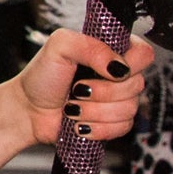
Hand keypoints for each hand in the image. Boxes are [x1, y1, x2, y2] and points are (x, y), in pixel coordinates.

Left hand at [16, 28, 154, 146]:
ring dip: (94, 111)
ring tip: (73, 107)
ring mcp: (118, 100)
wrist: (29, 110)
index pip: (143, 53)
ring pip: (129, 109)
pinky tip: (79, 123)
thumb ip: (90, 46)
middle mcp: (118, 75)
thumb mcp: (60, 47)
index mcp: (111, 51)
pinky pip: (123, 128)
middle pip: (137, 84)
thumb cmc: (42, 76)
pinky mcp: (114, 123)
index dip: (128, 64)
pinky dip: (97, 128)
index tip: (104, 70)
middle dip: (102, 91)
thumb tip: (118, 66)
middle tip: (77, 89)